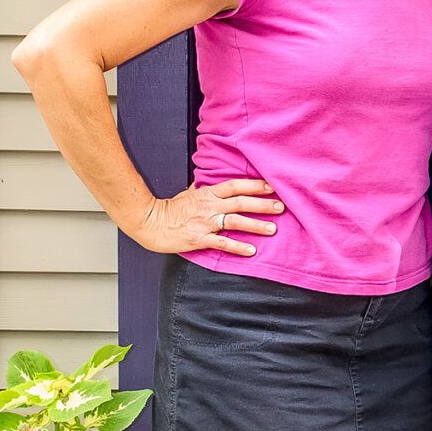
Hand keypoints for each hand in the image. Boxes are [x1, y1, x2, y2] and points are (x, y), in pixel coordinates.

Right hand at [135, 179, 283, 257]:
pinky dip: (237, 247)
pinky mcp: (200, 239)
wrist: (150, 222)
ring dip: (255, 225)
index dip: (255, 185)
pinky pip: (222, 243)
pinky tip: (251, 250)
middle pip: (241, 202)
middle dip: (262, 204)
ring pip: (235, 221)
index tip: (272, 186)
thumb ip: (203, 188)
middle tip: (281, 206)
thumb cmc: (170, 208)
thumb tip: (209, 180)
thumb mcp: (188, 193)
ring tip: (272, 229)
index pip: (236, 186)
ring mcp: (205, 223)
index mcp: (208, 193)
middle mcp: (209, 206)